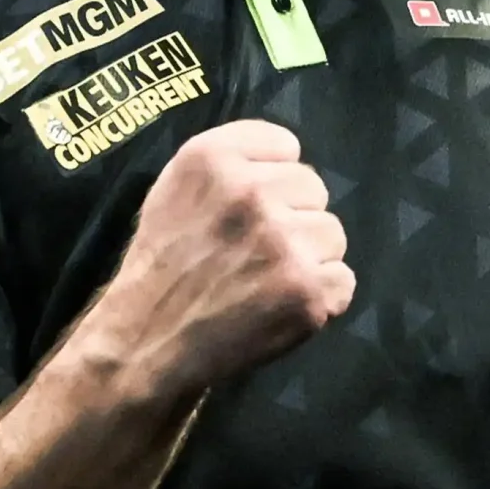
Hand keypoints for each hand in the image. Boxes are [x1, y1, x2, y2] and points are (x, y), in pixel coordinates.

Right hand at [86, 120, 353, 397]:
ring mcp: (282, 242)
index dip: (272, 179)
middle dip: (292, 217)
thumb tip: (290, 158)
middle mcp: (250, 192)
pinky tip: (280, 305)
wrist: (147, 342)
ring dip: (309, 258)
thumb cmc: (164, 263)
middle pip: (313, 188)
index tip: (249, 207)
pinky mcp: (306, 289)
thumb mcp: (175, 188)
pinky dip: (319, 297)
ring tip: (265, 280)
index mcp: (212, 157)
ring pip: (332, 233)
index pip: (286, 146)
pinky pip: (342, 279)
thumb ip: (231, 163)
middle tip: (255, 251)